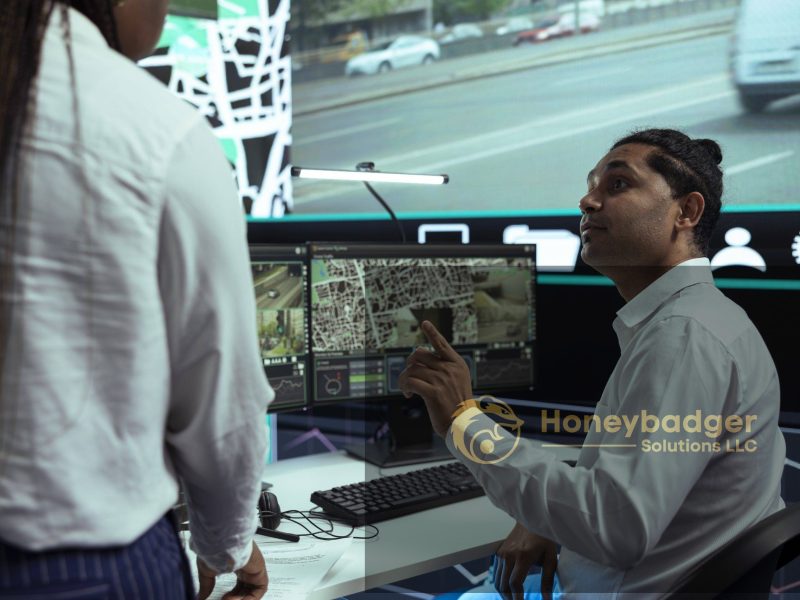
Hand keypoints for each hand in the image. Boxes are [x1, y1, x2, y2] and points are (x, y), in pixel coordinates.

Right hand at [197, 541, 267, 599]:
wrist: (221, 543)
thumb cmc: (213, 549)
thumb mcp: (207, 571)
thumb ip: (206, 585)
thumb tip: (201, 596)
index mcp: (236, 562)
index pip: (239, 581)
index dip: (232, 593)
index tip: (223, 598)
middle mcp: (247, 564)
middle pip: (246, 586)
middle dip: (236, 597)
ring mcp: (254, 567)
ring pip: (253, 589)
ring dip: (242, 599)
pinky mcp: (260, 570)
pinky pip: (261, 588)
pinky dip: (251, 597)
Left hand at [397, 320, 472, 436]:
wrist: (463, 424)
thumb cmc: (457, 405)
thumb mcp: (457, 382)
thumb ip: (444, 369)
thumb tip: (419, 360)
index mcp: (457, 364)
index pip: (441, 344)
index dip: (432, 332)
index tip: (424, 323)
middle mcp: (450, 369)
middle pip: (419, 355)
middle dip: (409, 364)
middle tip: (408, 377)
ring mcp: (442, 379)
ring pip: (412, 369)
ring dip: (404, 379)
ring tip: (406, 389)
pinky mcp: (433, 392)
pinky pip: (410, 382)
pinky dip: (405, 387)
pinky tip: (408, 395)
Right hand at [493, 522, 557, 599]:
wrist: (531, 520)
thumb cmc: (543, 538)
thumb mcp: (550, 559)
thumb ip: (548, 580)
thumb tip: (547, 599)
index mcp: (523, 557)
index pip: (515, 583)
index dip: (517, 598)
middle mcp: (509, 555)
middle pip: (503, 585)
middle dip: (509, 599)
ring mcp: (501, 553)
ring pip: (497, 581)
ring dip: (503, 593)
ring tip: (513, 599)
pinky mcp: (498, 553)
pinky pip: (495, 573)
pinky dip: (500, 583)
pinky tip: (508, 589)